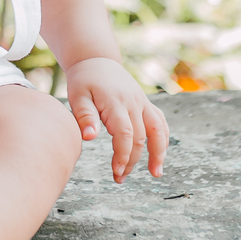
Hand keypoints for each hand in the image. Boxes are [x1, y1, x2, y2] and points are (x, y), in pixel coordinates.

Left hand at [65, 57, 168, 182]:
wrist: (96, 61)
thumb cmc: (84, 81)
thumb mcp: (77, 96)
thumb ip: (84, 116)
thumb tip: (89, 137)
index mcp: (115, 102)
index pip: (125, 134)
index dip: (123, 155)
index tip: (116, 172)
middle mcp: (133, 102)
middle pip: (140, 137)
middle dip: (132, 161)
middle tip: (120, 178)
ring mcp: (142, 102)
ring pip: (158, 130)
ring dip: (159, 153)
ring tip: (155, 173)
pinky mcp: (146, 103)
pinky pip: (160, 122)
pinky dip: (163, 138)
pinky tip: (159, 154)